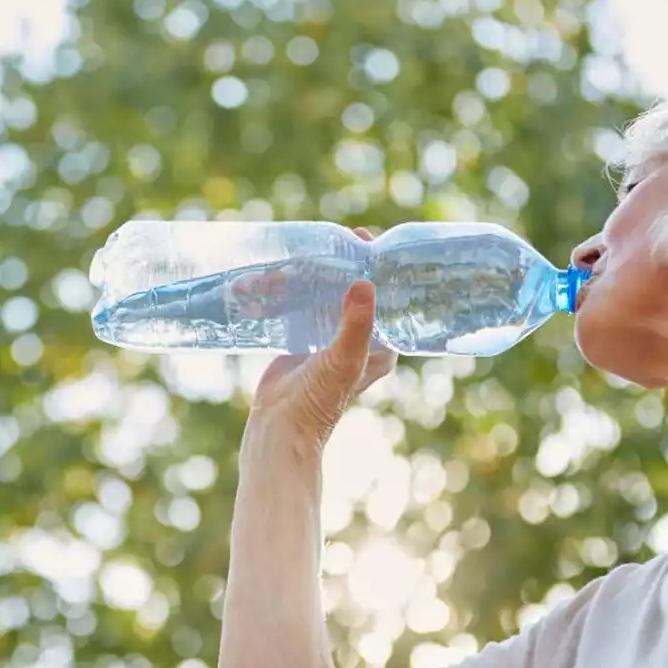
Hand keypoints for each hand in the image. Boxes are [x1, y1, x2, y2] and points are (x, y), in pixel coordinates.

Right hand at [244, 229, 396, 457]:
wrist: (280, 427)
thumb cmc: (318, 400)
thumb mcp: (344, 360)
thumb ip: (355, 324)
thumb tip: (365, 283)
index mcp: (381, 345)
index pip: (387, 296)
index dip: (379, 267)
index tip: (364, 240)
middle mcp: (359, 339)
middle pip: (356, 291)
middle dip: (343, 265)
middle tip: (331, 239)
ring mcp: (329, 338)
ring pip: (326, 296)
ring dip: (315, 276)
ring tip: (303, 252)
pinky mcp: (303, 340)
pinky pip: (302, 306)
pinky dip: (291, 291)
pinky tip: (280, 273)